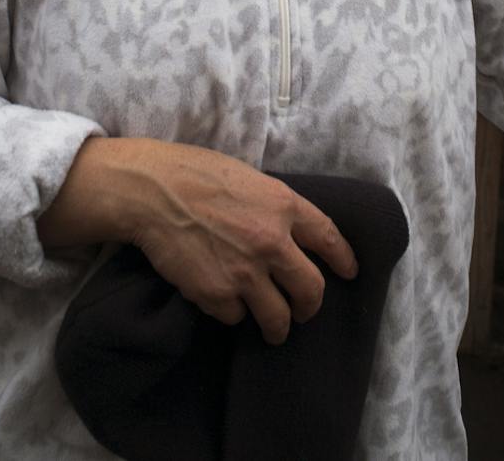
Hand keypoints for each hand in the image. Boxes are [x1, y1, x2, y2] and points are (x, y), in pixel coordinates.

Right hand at [41, 138, 357, 344]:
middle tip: (303, 312)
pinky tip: (223, 303)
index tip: (349, 273)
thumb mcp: (249, 178)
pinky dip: (233, 314)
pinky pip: (236, 317)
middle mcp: (273, 242)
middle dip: (310, 307)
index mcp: (285, 206)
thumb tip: (288, 230)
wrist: (154, 191)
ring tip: (272, 330)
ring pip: (278, 317)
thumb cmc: (196, 174)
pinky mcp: (218, 295)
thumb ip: (274, 206)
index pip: (330, 238)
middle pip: (311, 290)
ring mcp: (246, 272)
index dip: (344, 259)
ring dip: (277, 327)